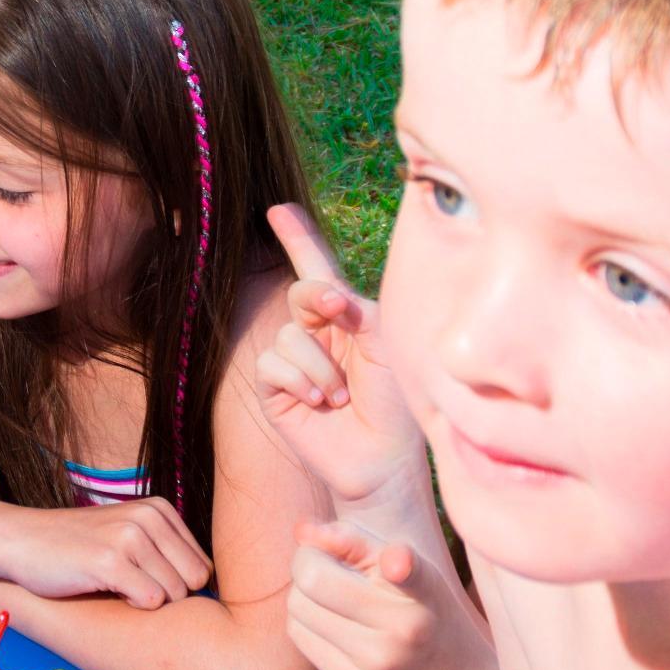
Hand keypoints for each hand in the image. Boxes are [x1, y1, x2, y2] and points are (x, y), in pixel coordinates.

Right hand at [5, 496, 211, 610]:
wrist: (20, 540)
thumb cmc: (77, 547)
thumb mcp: (128, 534)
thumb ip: (167, 551)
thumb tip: (211, 587)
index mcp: (158, 509)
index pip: (205, 566)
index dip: (179, 584)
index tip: (147, 581)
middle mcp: (148, 517)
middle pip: (194, 581)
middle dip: (169, 595)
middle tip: (131, 588)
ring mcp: (129, 537)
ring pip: (175, 594)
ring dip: (147, 601)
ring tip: (115, 586)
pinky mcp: (110, 560)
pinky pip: (152, 601)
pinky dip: (133, 606)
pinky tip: (106, 591)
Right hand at [254, 204, 426, 507]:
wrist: (383, 459)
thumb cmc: (395, 402)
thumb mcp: (385, 344)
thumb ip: (354, 310)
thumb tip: (324, 294)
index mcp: (346, 319)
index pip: (317, 271)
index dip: (297, 238)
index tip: (278, 210)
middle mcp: (317, 335)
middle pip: (300, 295)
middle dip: (314, 299)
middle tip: (335, 311)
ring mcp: (294, 361)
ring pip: (288, 335)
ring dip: (321, 367)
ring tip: (343, 395)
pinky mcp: (275, 388)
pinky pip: (273, 365)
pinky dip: (301, 382)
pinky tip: (321, 402)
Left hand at [284, 520, 493, 669]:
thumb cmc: (421, 609)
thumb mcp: (407, 566)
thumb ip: (353, 538)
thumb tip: (302, 531)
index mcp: (423, 589)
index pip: (410, 572)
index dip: (400, 563)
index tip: (398, 561)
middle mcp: (404, 628)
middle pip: (312, 577)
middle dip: (309, 561)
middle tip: (329, 566)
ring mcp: (378, 662)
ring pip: (297, 604)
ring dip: (304, 592)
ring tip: (335, 597)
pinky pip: (298, 634)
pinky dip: (305, 620)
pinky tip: (333, 622)